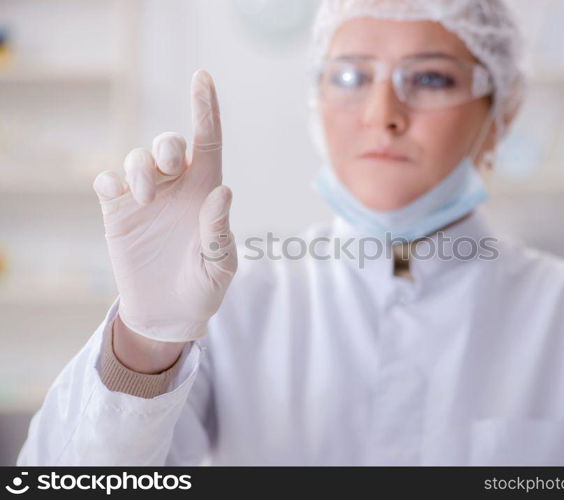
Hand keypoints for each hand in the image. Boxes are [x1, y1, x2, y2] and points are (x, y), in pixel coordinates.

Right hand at [93, 70, 236, 342]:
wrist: (169, 315)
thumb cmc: (203, 288)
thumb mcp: (220, 266)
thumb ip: (219, 233)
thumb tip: (222, 192)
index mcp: (206, 192)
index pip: (208, 142)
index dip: (206, 109)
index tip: (203, 77)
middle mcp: (176, 188)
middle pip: (169, 145)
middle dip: (167, 145)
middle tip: (169, 167)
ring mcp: (146, 199)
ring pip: (137, 158)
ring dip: (140, 167)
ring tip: (145, 197)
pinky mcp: (118, 212)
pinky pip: (108, 181)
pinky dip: (111, 179)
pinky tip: (119, 194)